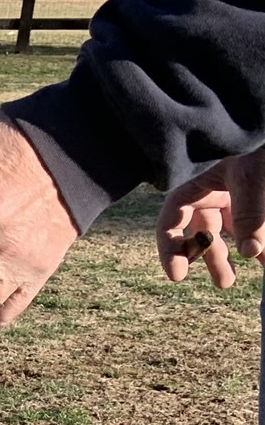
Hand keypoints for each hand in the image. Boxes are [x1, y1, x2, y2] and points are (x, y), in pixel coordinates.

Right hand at [159, 147, 264, 286]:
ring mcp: (238, 195)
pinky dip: (261, 243)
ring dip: (238, 255)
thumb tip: (250, 251)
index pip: (172, 219)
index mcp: (198, 182)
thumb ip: (249, 212)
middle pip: (202, 232)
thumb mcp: (252, 175)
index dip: (169, 248)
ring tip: (248, 276)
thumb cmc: (261, 142)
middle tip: (225, 282)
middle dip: (211, 258)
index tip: (177, 275)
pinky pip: (256, 226)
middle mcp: (215, 191)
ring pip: (232, 231)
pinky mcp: (259, 198)